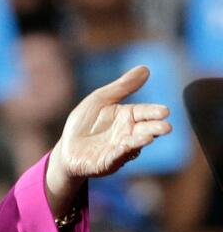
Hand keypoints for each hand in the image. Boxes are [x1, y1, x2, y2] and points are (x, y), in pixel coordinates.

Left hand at [46, 65, 171, 215]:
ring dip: (140, 142)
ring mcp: (119, 150)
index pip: (144, 112)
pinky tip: (123, 148)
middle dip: (155, 129)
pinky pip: (114, 159)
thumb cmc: (86, 122)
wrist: (67, 147)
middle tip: (166, 127)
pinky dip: (119, 154)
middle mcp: (128, 134)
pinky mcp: (106, 163)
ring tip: (148, 137)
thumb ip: (122, 87)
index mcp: (128, 117)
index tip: (164, 111)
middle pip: (144, 130)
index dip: (154, 112)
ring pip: (132, 146)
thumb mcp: (100, 99)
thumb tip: (145, 68)